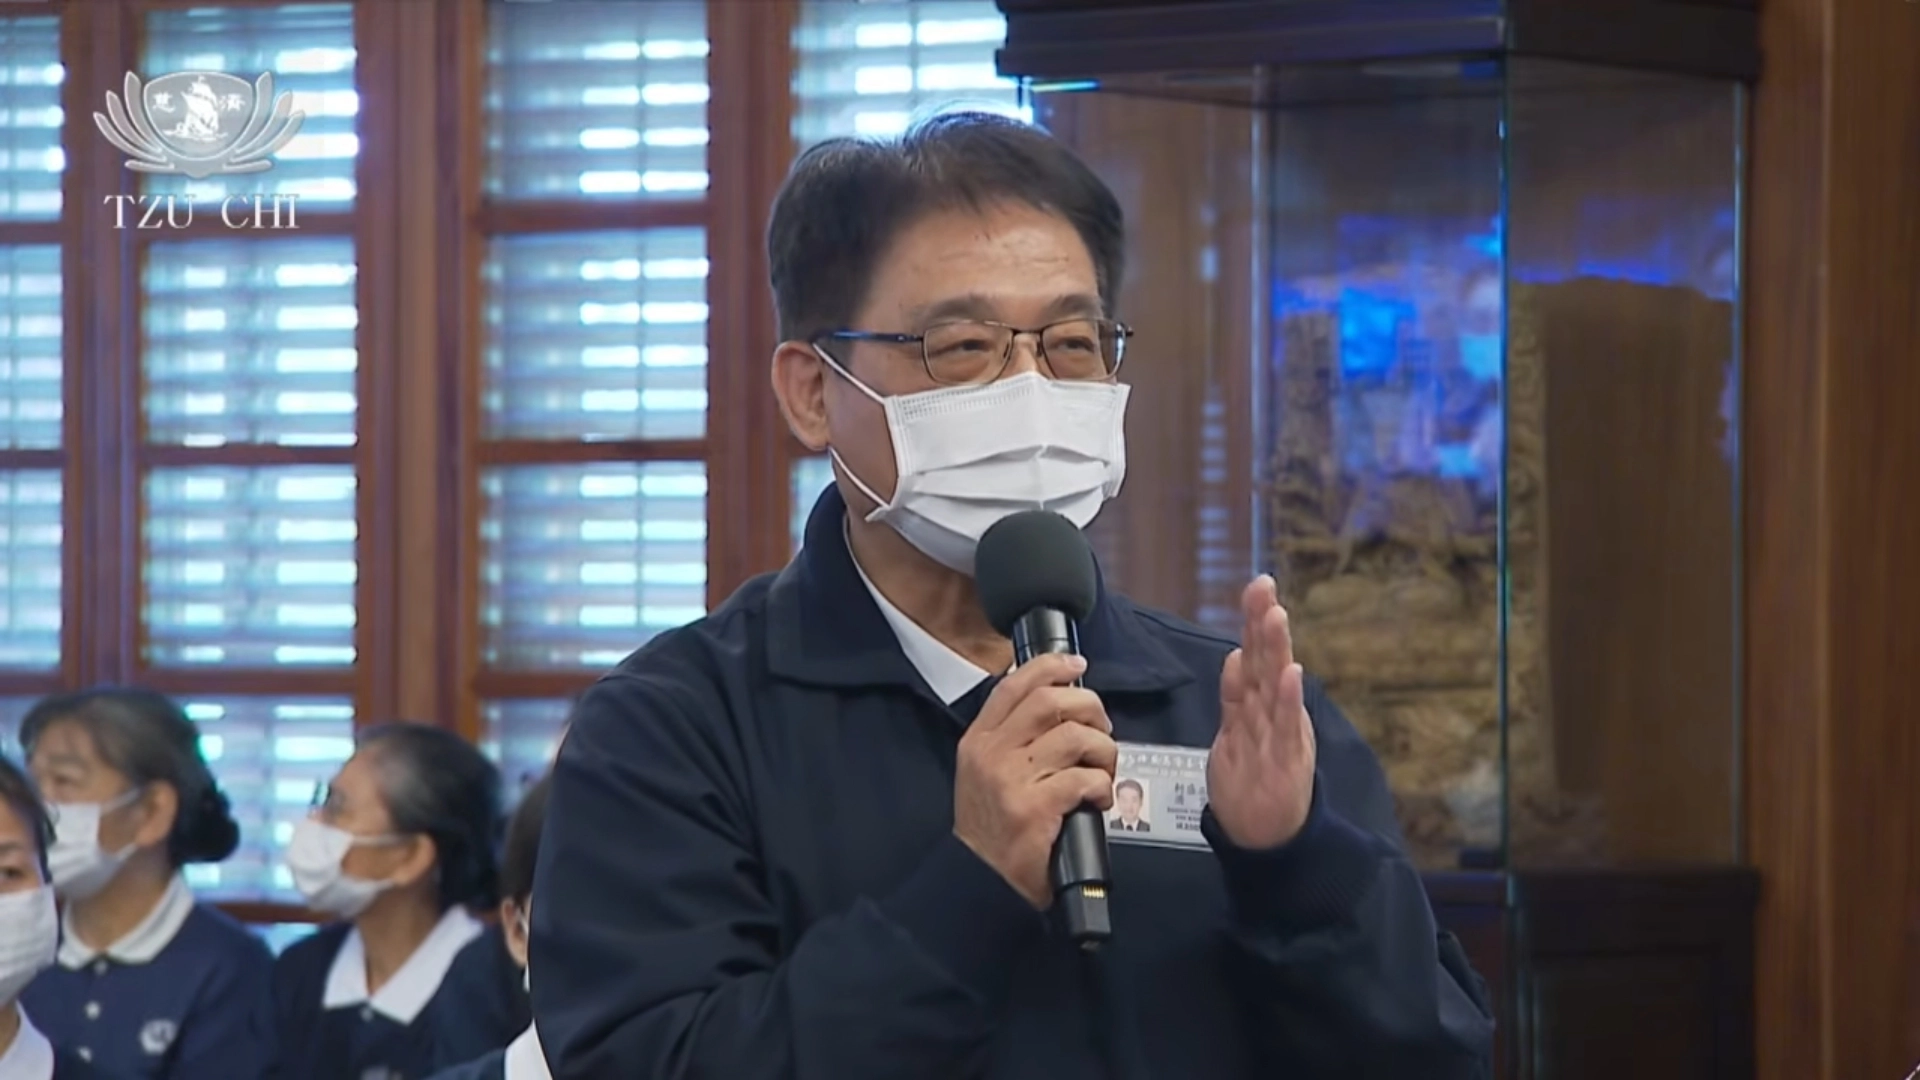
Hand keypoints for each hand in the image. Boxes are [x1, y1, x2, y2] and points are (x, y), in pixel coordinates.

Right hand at [953, 653, 1117, 907]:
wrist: (978, 881)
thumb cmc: (991, 828)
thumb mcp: (984, 773)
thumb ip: (1012, 738)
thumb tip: (1059, 704)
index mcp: (979, 740)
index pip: (1015, 684)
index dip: (1052, 667)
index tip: (1077, 666)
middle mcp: (992, 753)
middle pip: (1052, 702)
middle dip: (1090, 710)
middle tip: (1101, 731)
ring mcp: (1012, 780)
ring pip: (1076, 737)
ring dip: (1103, 751)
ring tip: (1103, 771)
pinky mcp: (1035, 808)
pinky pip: (1085, 779)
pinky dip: (1103, 787)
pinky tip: (1098, 800)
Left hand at [1209, 575, 1316, 849]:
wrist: (1270, 836)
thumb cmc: (1258, 779)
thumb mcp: (1241, 731)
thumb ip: (1237, 695)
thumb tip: (1234, 655)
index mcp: (1266, 705)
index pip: (1257, 656)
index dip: (1256, 622)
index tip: (1257, 585)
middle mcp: (1276, 714)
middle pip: (1268, 663)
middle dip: (1266, 624)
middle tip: (1265, 586)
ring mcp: (1281, 736)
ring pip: (1276, 688)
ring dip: (1276, 652)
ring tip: (1277, 616)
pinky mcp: (1284, 762)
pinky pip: (1286, 728)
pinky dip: (1290, 701)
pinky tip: (1292, 675)